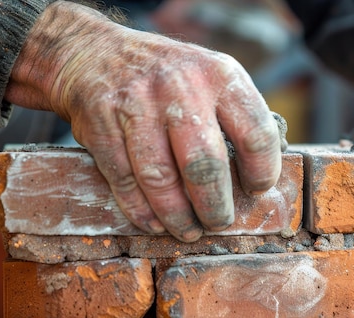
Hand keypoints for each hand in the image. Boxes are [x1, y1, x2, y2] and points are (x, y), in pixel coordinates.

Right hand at [6, 1, 281, 241]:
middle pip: (206, 164)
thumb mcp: (208, 75)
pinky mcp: (101, 121)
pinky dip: (140, 209)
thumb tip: (257, 174)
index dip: (262, 172)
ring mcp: (137, 102)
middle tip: (219, 222)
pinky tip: (154, 223)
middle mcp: (181, 85)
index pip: (256, 134)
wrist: (92, 51)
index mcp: (219, 75)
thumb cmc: (165, 76)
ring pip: (161, 178)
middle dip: (215, 206)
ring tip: (188, 230)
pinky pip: (124, 178)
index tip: (257, 190)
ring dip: (177, 215)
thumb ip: (233, 116)